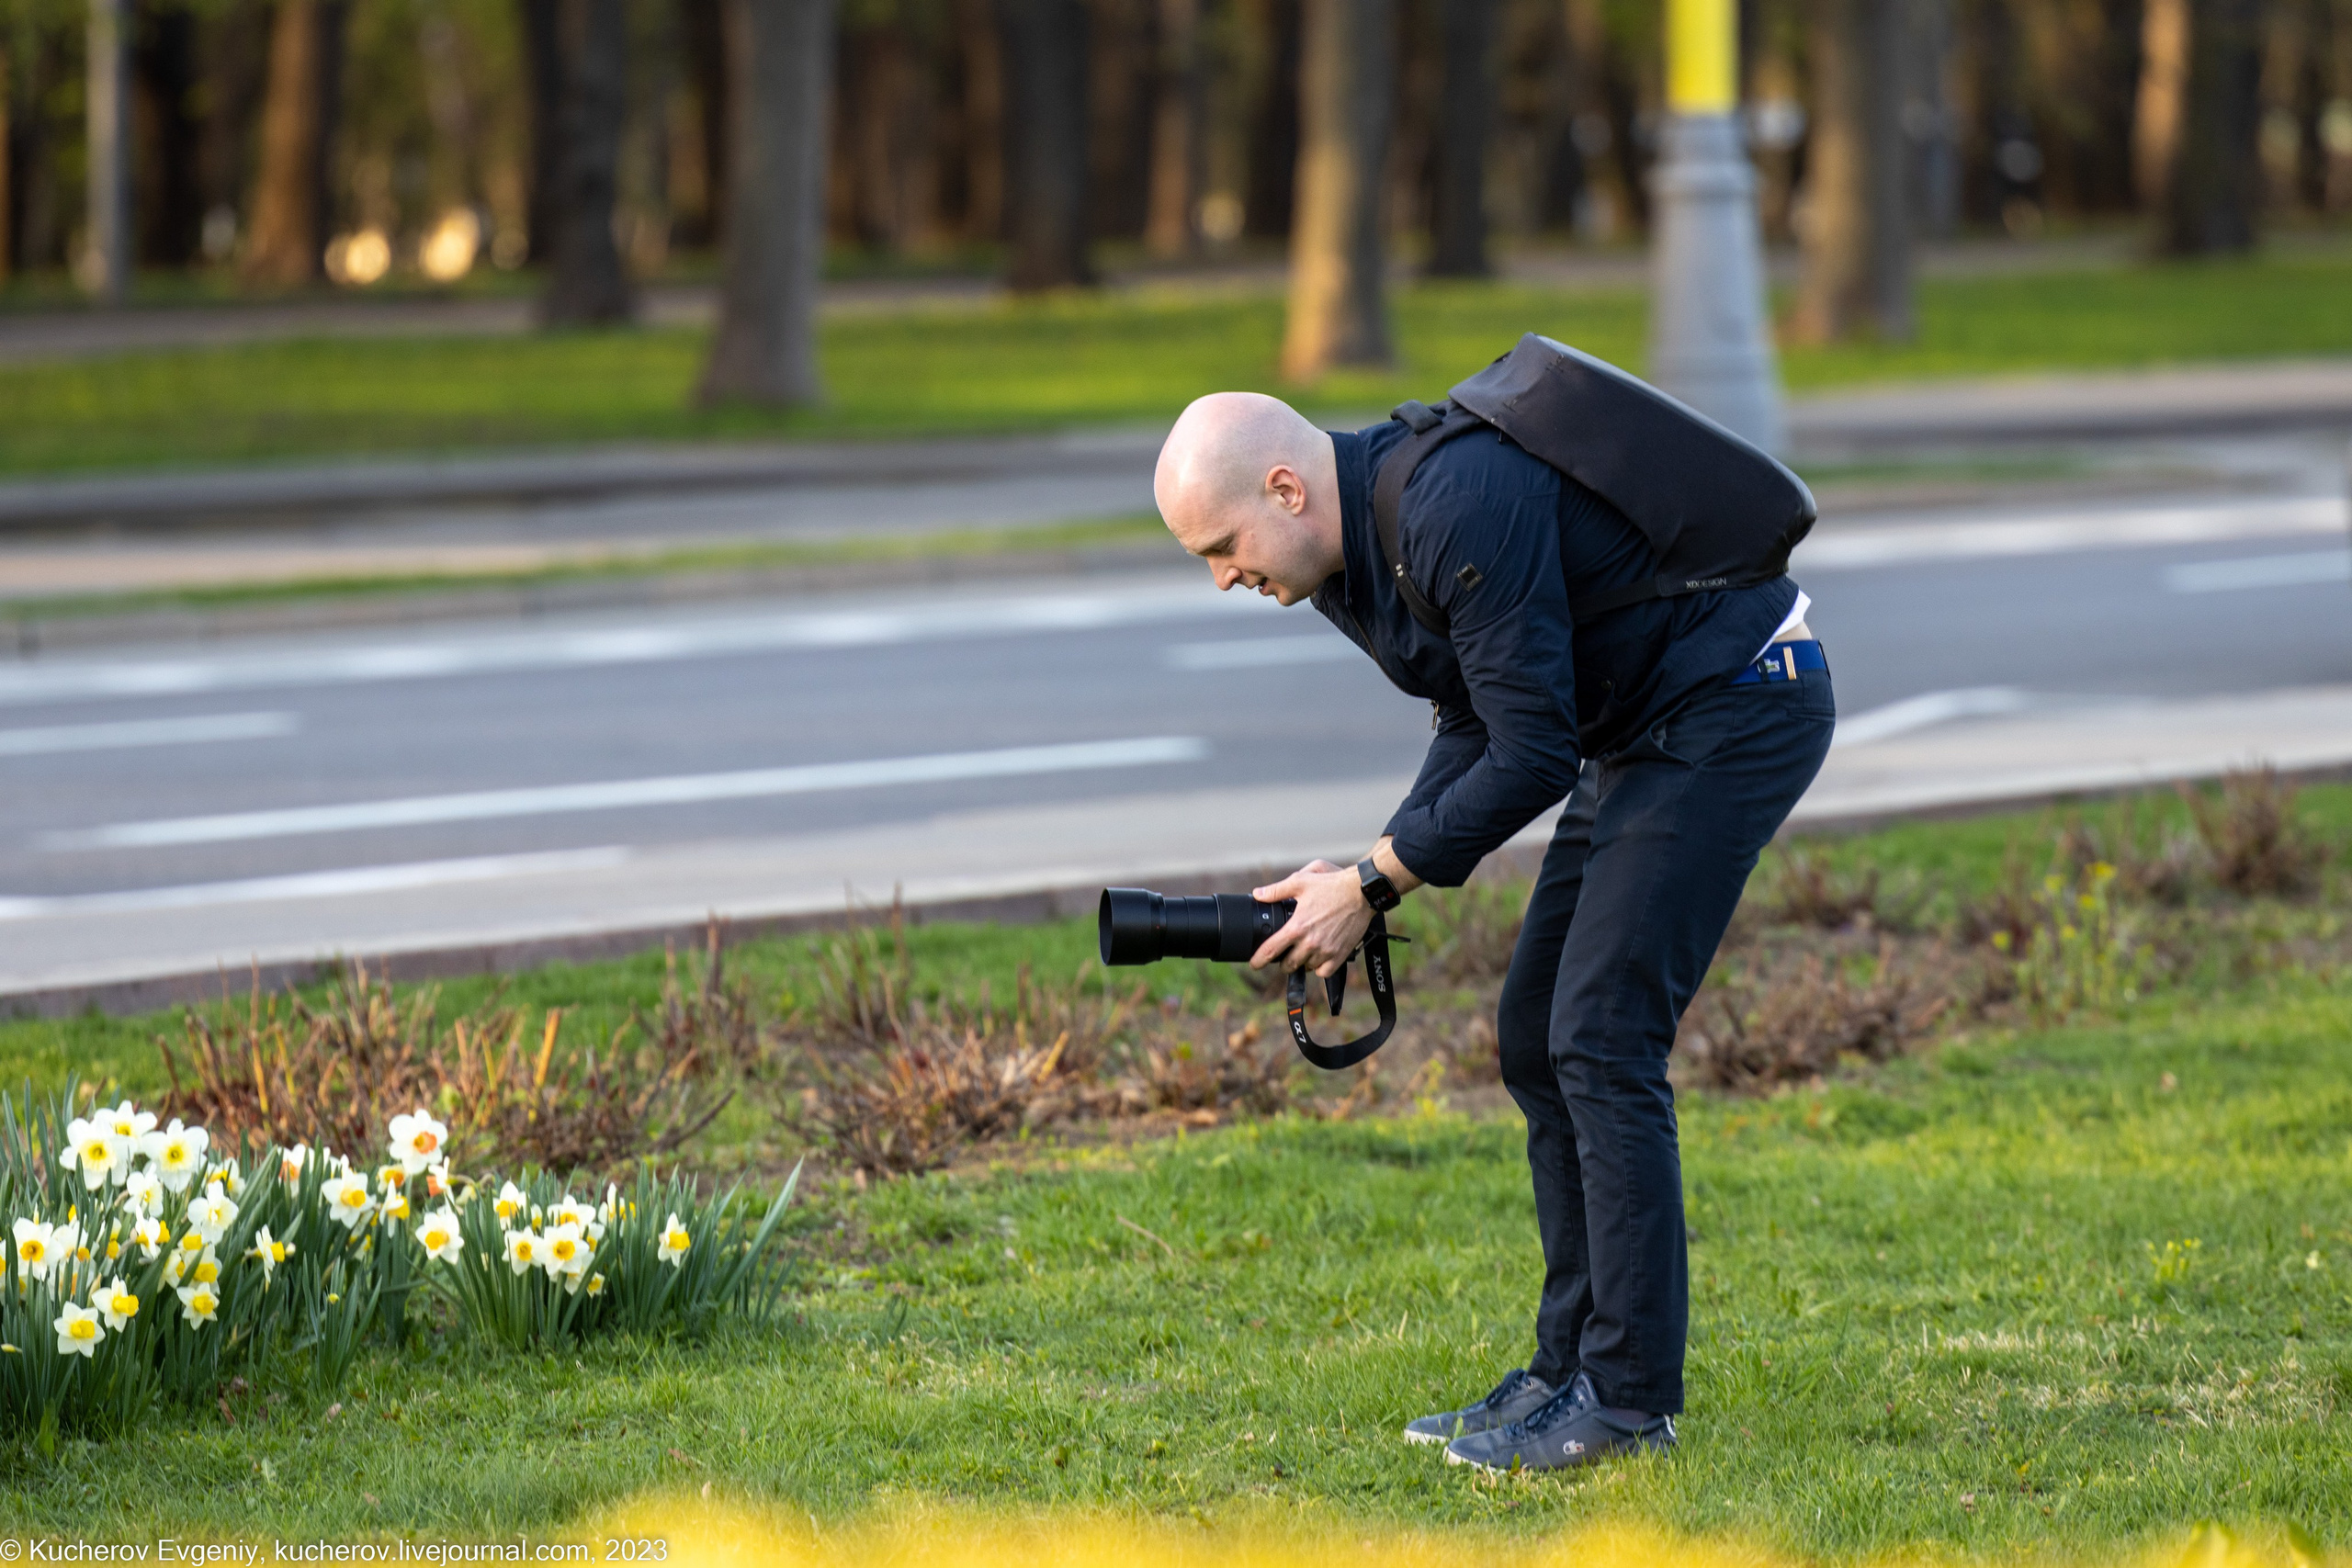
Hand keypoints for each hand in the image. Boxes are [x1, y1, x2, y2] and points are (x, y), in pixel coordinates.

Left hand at [1249, 859, 1372, 978]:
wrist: (1361, 893)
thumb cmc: (1331, 886)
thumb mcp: (1300, 882)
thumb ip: (1276, 890)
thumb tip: (1257, 895)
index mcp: (1297, 926)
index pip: (1271, 950)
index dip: (1258, 960)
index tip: (1254, 964)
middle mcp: (1310, 942)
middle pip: (1288, 964)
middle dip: (1282, 961)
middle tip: (1284, 953)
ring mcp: (1326, 951)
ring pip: (1306, 968)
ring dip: (1302, 962)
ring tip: (1303, 951)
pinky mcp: (1340, 955)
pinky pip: (1324, 972)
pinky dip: (1319, 968)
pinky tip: (1318, 957)